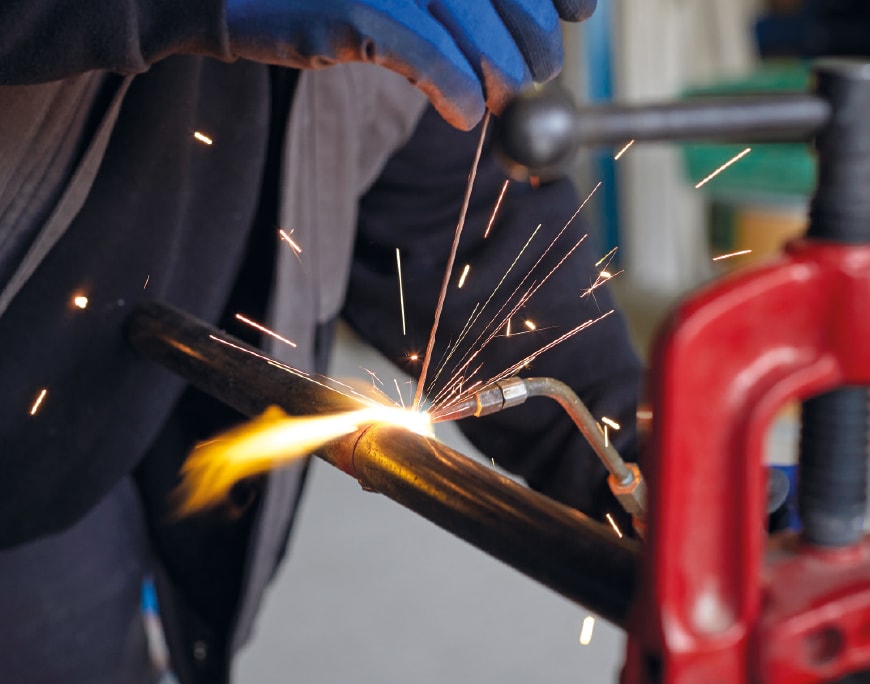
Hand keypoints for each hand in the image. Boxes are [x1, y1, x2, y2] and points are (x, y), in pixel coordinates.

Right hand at [225, 0, 596, 128]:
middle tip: (539, 72)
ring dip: (502, 70)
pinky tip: (466, 114)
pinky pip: (428, 55)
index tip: (579, 12)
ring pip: (473, 20)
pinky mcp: (352, 9)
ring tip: (501, 99)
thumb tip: (526, 27)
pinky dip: (457, 90)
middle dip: (534, 33)